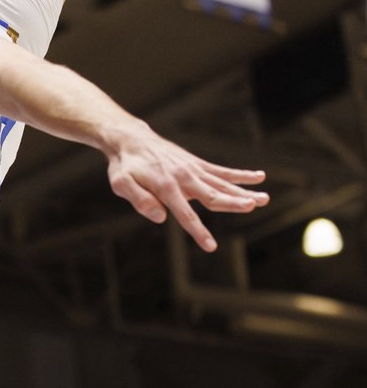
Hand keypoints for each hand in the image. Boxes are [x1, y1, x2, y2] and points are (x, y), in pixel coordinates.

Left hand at [106, 124, 267, 251]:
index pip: (186, 214)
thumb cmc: (124, 165)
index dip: (198, 232)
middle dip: (233, 202)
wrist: (131, 140)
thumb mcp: (122, 184)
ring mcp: (193, 169)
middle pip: (213, 194)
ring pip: (222, 183)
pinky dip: (240, 174)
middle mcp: (184, 177)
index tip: (211, 247)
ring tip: (264, 198)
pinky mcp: (196, 164)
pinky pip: (221, 171)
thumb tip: (161, 218)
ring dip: (244, 191)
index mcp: (166, 187)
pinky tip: (258, 177)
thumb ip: (140, 200)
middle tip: (252, 206)